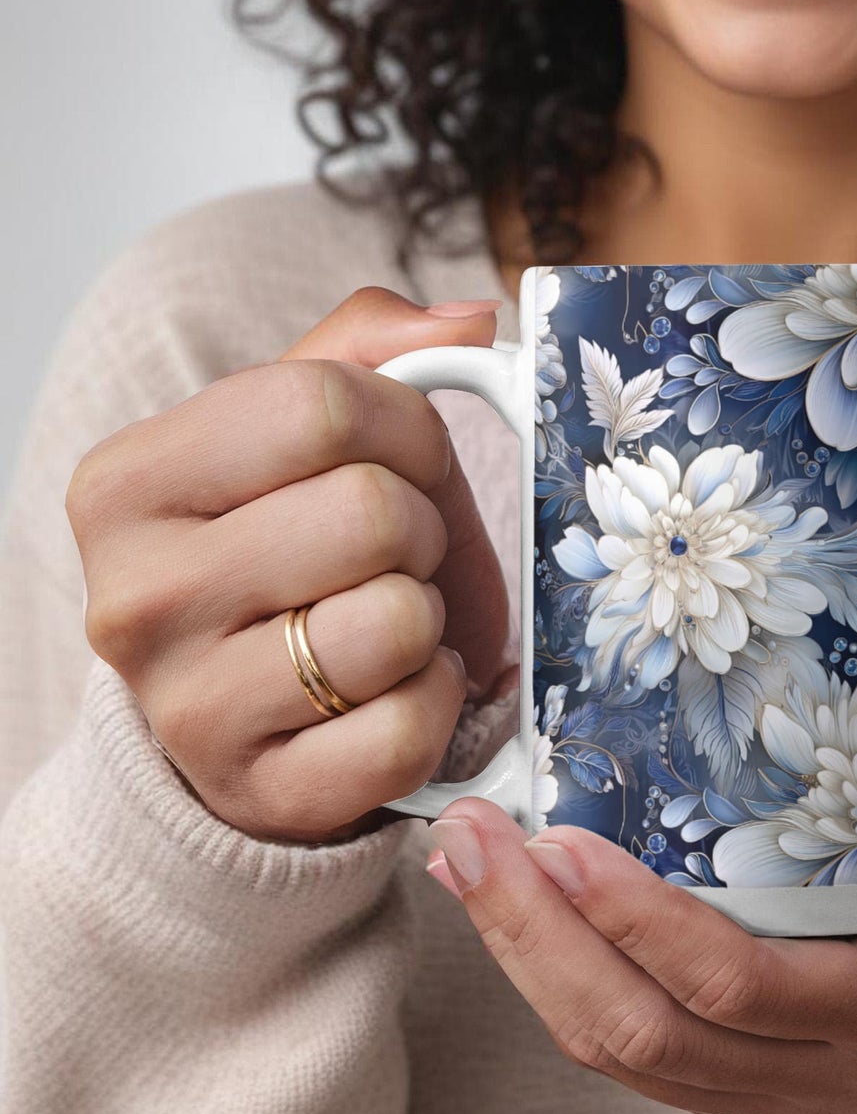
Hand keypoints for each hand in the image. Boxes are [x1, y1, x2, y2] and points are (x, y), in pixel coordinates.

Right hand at [66, 286, 510, 843]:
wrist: (239, 703)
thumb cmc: (282, 544)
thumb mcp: (292, 431)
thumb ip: (370, 349)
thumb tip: (471, 320)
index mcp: (128, 481)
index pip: (325, 404)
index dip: (406, 428)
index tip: (403, 459)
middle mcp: (134, 597)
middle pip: (373, 513)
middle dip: (418, 528)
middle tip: (390, 555)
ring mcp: (189, 710)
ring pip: (398, 623)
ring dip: (426, 617)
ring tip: (381, 621)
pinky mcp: (263, 793)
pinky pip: (411, 729)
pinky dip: (435, 702)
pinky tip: (389, 692)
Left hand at [424, 793, 856, 1113]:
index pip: (740, 987)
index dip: (642, 922)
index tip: (565, 840)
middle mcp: (818, 1072)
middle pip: (647, 1033)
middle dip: (541, 937)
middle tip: (471, 837)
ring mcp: (773, 1089)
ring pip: (624, 1052)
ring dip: (531, 958)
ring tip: (470, 860)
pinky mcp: (746, 1078)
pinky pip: (635, 1049)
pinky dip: (561, 980)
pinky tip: (523, 910)